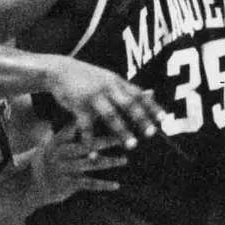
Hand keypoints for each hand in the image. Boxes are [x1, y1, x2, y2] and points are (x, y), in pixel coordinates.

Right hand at [24, 125, 127, 209]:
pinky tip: (116, 185)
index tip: (105, 115)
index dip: (89, 123)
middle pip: (86, 146)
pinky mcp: (68, 184)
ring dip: (109, 162)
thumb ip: (67, 130)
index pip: (73, 128)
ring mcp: (64, 170)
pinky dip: (103, 185)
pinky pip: (89, 184)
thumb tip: (83, 114)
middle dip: (105, 141)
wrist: (33, 183)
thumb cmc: (49, 158)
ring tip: (124, 159)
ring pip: (91, 164)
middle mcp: (60, 154)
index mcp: (57, 141)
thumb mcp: (52, 142)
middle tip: (121, 138)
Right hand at [48, 56, 166, 148]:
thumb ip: (128, 89)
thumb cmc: (88, 78)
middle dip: (141, 118)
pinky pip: (86, 127)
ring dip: (122, 131)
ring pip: (111, 115)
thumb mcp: (109, 79)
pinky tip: (94, 154)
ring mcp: (93, 96)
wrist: (60, 70)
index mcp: (117, 82)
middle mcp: (108, 88)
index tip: (165, 119)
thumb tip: (152, 93)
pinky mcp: (78, 105)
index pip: (139, 94)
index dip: (152, 106)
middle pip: (128, 103)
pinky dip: (90, 142)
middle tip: (151, 133)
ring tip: (131, 145)